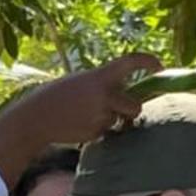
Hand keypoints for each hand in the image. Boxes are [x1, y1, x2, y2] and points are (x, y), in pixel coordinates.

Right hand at [0, 53, 158, 182]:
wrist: (35, 118)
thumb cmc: (56, 96)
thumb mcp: (80, 82)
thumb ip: (103, 85)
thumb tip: (127, 93)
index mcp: (100, 76)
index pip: (131, 62)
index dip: (148, 61)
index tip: (160, 66)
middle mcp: (104, 95)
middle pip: (135, 105)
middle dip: (131, 111)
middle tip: (124, 112)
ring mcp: (100, 116)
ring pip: (118, 121)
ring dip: (110, 120)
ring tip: (86, 116)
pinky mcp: (95, 133)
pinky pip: (105, 132)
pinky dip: (97, 130)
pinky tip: (78, 125)